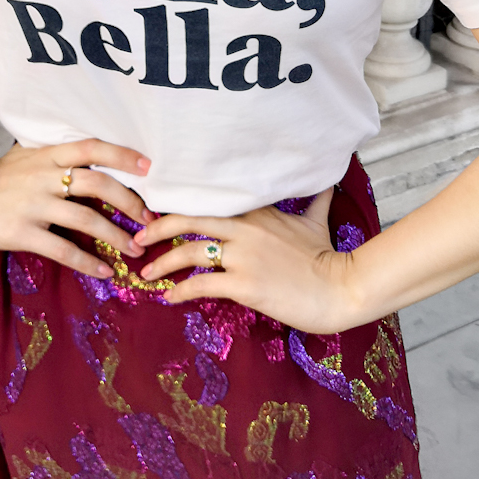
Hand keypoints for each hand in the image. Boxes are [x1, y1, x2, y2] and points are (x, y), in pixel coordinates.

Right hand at [0, 139, 151, 278]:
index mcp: (47, 154)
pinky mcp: (22, 233)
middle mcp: (44, 176)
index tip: (149, 167)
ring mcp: (33, 205)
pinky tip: (104, 270)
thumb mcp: (24, 157)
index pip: (91, 147)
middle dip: (129, 202)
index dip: (122, 155)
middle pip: (97, 183)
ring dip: (115, 235)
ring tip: (134, 250)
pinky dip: (87, 261)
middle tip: (149, 219)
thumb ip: (55, 157)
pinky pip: (62, 249)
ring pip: (85, 218)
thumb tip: (92, 159)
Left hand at [133, 189, 362, 333]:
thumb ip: (314, 200)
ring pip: (190, 252)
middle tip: (138, 236)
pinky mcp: (245, 284)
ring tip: (147, 273)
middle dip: (158, 227)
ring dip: (162, 263)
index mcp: (257, 212)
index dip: (181, 205)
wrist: (341, 288)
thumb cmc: (328, 257)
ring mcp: (244, 256)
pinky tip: (169, 297)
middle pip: (189, 219)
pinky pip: (202, 285)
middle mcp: (245, 228)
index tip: (158, 210)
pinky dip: (180, 291)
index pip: (209, 201)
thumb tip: (328, 180)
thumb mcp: (318, 221)